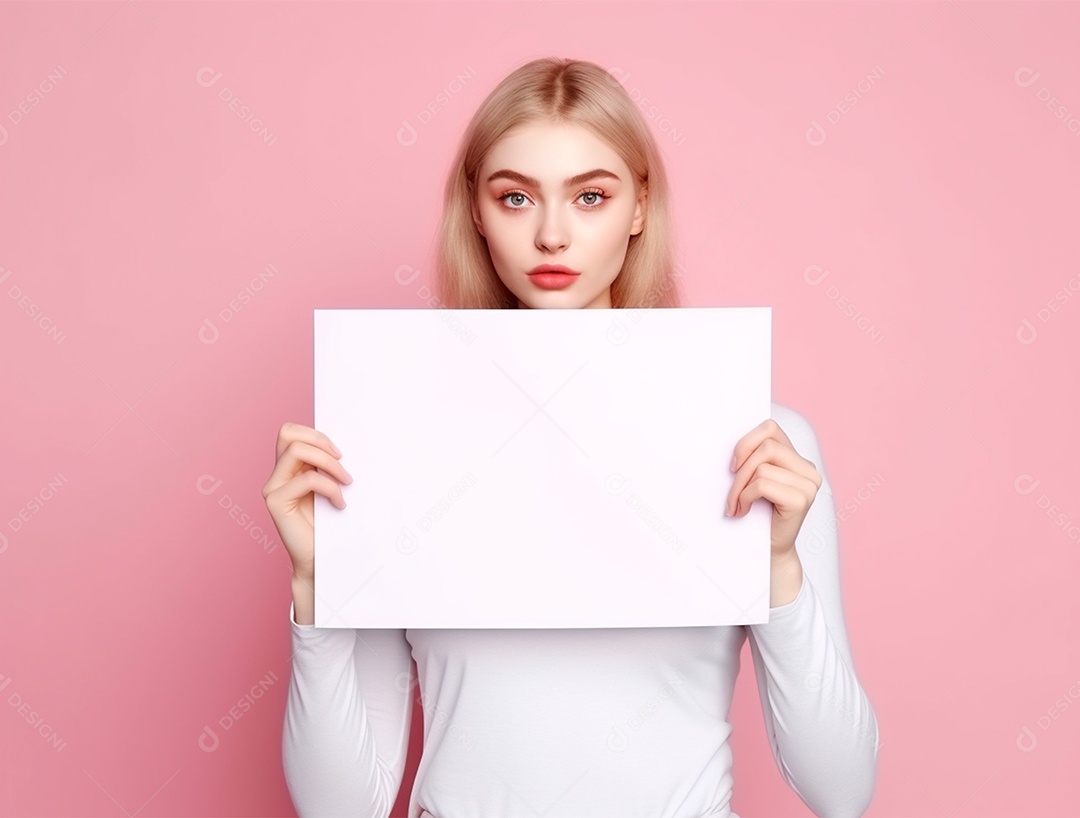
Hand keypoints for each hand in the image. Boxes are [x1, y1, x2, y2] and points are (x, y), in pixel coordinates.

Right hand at [261, 422, 352, 578]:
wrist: (320, 559)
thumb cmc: (328, 524)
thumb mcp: (328, 487)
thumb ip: (325, 466)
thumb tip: (340, 446)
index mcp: (287, 468)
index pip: (290, 432)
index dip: (315, 435)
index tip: (339, 453)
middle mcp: (276, 475)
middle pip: (288, 434)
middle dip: (321, 442)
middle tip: (342, 461)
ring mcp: (272, 488)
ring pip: (297, 451)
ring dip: (328, 463)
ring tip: (346, 481)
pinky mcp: (275, 502)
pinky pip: (307, 479)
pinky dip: (330, 487)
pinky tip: (340, 503)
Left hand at [725, 418, 822, 560]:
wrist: (769, 551)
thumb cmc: (759, 515)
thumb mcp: (755, 479)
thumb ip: (754, 458)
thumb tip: (731, 443)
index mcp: (797, 459)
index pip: (770, 428)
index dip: (746, 442)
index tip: (733, 465)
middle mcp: (808, 469)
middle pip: (766, 446)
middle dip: (740, 468)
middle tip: (731, 492)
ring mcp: (809, 484)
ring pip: (762, 466)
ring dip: (739, 486)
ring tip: (735, 504)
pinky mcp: (802, 499)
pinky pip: (762, 484)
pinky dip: (745, 497)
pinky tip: (742, 511)